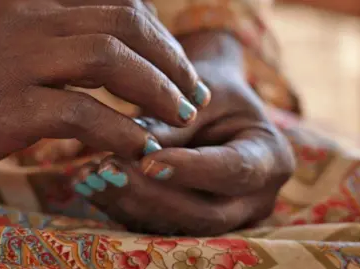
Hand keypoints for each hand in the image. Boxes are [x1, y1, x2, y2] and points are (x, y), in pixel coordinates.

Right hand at [0, 0, 210, 176]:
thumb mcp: (12, 41)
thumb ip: (63, 38)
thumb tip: (119, 57)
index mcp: (35, 2)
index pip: (118, 2)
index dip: (160, 33)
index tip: (180, 67)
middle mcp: (29, 20)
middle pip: (123, 25)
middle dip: (170, 60)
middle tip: (194, 94)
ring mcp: (16, 61)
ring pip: (108, 61)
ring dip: (156, 91)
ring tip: (181, 117)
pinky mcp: (6, 108)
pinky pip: (80, 112)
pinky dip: (119, 131)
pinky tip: (138, 146)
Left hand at [71, 31, 294, 235]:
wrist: (214, 106)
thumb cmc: (214, 92)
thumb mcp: (201, 93)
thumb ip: (173, 123)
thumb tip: (136, 150)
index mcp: (269, 158)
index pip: (234, 170)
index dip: (191, 170)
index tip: (147, 161)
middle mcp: (254, 198)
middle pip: (205, 214)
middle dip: (152, 196)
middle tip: (108, 171)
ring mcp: (224, 216)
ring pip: (177, 227)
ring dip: (129, 204)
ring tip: (90, 177)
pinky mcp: (191, 221)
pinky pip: (157, 224)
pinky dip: (121, 207)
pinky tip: (90, 186)